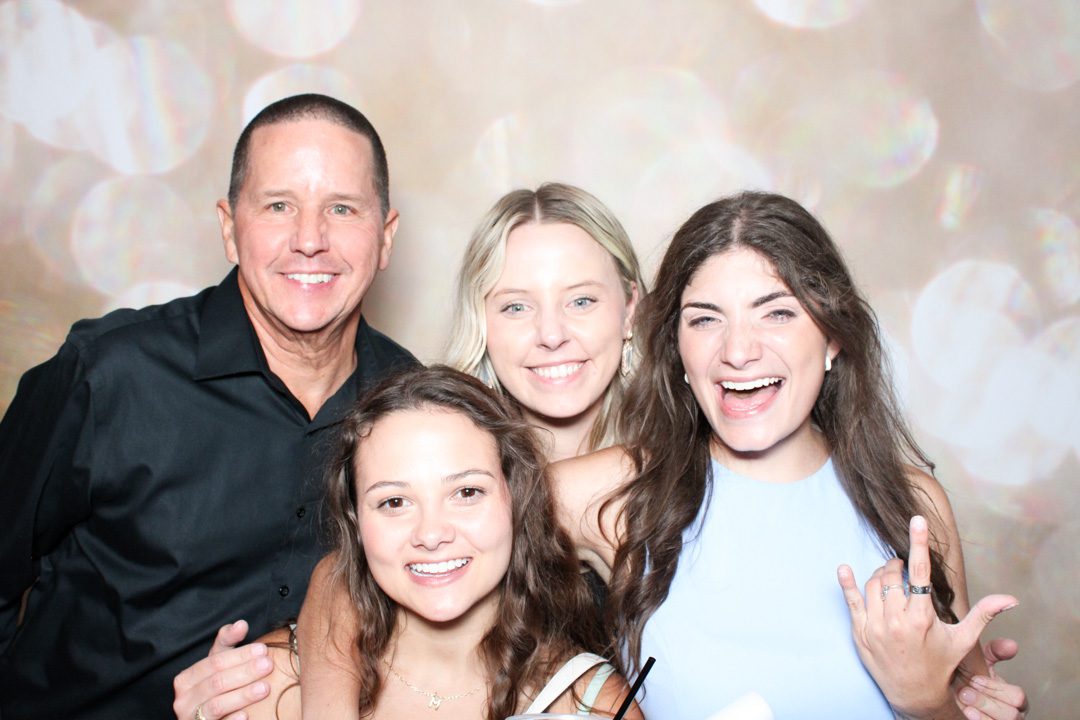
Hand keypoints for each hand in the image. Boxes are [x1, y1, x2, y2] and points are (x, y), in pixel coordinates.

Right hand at [172, 620, 273, 719]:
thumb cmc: (214, 689)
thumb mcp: (217, 664)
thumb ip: (227, 642)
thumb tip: (241, 624)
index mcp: (186, 679)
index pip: (214, 663)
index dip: (239, 655)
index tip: (262, 650)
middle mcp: (184, 700)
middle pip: (216, 682)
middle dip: (244, 672)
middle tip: (268, 665)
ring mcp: (190, 719)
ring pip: (216, 705)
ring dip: (242, 695)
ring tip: (265, 688)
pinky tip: (247, 714)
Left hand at [837, 516, 1018, 719]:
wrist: (914, 694)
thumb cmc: (940, 664)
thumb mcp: (963, 639)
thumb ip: (983, 614)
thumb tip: (1010, 599)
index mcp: (923, 618)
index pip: (920, 572)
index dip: (919, 543)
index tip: (918, 520)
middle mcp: (897, 621)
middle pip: (892, 576)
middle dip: (897, 564)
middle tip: (901, 566)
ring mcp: (876, 626)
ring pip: (873, 585)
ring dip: (881, 574)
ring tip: (890, 577)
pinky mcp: (860, 632)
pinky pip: (850, 602)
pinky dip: (846, 583)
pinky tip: (844, 569)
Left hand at [956, 639, 1027, 719]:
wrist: (946, 694)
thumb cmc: (965, 678)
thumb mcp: (979, 662)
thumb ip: (994, 652)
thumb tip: (1012, 645)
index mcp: (1013, 697)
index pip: (1018, 697)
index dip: (996, 688)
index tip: (974, 679)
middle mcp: (1011, 713)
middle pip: (1013, 713)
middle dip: (987, 701)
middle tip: (965, 691)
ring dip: (981, 710)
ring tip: (963, 701)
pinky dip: (979, 719)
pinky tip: (966, 712)